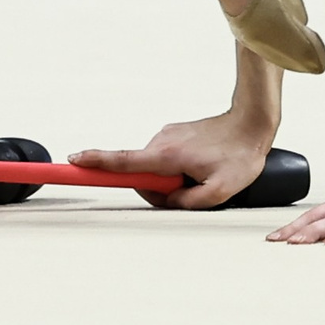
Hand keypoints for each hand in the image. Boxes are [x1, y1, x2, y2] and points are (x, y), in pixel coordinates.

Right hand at [71, 111, 272, 209]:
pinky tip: (202, 165)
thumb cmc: (239, 155)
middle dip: (161, 188)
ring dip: (173, 178)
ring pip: (156, 169)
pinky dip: (177, 168)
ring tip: (203, 173)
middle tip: (195, 185)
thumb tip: (167, 201)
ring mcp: (167, 135)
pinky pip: (166, 160)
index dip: (95, 163)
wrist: (252, 122)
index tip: (72, 161)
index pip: (123, 162)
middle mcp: (161, 141)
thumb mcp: (219, 192)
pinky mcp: (174, 134)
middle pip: (142, 175)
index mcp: (166, 155)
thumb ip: (187, 203)